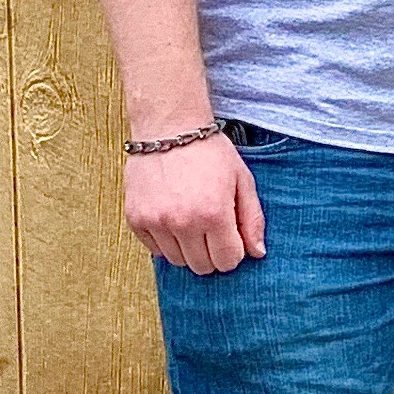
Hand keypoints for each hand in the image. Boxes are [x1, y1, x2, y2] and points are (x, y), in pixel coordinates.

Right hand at [124, 134, 265, 274]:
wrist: (168, 127)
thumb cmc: (210, 152)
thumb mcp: (242, 180)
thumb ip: (252, 219)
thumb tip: (257, 253)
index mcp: (214, 214)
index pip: (228, 261)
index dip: (233, 252)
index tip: (231, 237)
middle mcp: (183, 222)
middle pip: (202, 266)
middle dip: (212, 254)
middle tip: (211, 230)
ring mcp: (156, 221)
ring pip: (178, 261)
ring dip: (188, 249)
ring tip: (191, 221)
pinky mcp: (136, 218)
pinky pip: (154, 251)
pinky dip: (165, 242)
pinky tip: (172, 219)